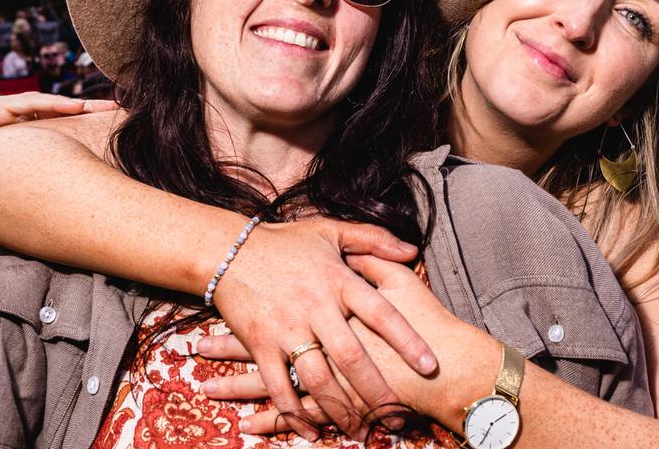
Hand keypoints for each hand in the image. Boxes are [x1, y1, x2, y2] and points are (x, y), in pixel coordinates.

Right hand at [0, 93, 116, 230]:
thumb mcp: (1, 194)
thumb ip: (23, 199)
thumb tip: (48, 230)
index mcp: (16, 142)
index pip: (56, 132)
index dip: (83, 131)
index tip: (111, 134)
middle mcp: (9, 125)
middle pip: (56, 115)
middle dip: (87, 112)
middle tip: (118, 112)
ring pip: (44, 105)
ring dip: (74, 104)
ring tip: (101, 106)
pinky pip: (24, 104)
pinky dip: (49, 103)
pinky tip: (74, 106)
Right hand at [202, 255, 488, 436]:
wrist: (228, 250)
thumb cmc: (284, 241)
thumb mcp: (330, 230)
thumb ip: (373, 238)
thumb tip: (412, 249)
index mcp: (337, 280)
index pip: (380, 313)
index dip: (407, 340)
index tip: (430, 365)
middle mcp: (314, 307)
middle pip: (352, 357)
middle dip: (378, 392)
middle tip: (399, 418)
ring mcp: (285, 328)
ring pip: (317, 379)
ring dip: (340, 410)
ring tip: (360, 431)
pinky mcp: (260, 344)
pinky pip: (278, 385)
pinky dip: (293, 412)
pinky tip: (310, 430)